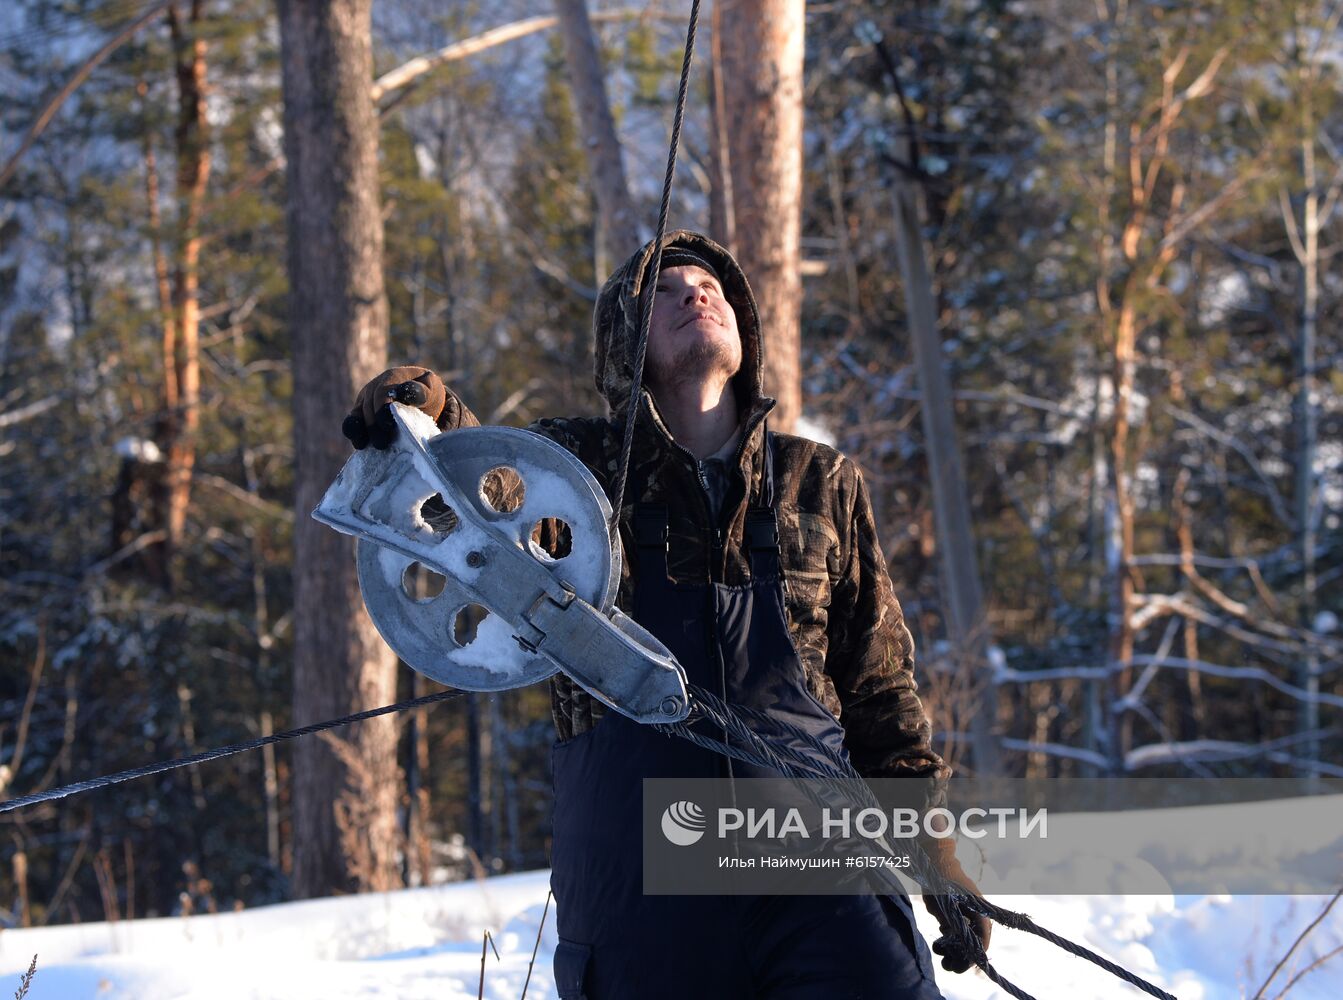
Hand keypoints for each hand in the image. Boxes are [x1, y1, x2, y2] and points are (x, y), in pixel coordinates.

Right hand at [342, 366, 446, 448]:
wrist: (424, 403)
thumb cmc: (428, 396)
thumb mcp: (430, 391)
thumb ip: (420, 392)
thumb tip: (406, 393)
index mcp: (393, 377)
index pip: (383, 392)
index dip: (382, 409)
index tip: (388, 426)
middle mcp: (375, 386)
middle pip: (369, 406)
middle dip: (375, 426)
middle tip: (383, 443)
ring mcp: (366, 399)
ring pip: (358, 415)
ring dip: (365, 432)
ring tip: (376, 446)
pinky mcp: (360, 414)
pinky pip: (351, 422)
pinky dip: (354, 432)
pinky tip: (360, 444)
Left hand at [919, 835, 991, 973]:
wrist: (933, 863)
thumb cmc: (941, 879)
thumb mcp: (947, 902)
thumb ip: (954, 921)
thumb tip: (960, 941)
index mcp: (978, 910)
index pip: (983, 935)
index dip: (976, 952)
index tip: (966, 963)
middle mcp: (974, 914)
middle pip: (974, 941)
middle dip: (963, 957)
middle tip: (950, 967)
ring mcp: (964, 915)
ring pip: (963, 940)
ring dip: (954, 952)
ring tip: (942, 960)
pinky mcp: (954, 916)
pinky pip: (955, 934)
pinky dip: (948, 942)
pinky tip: (938, 944)